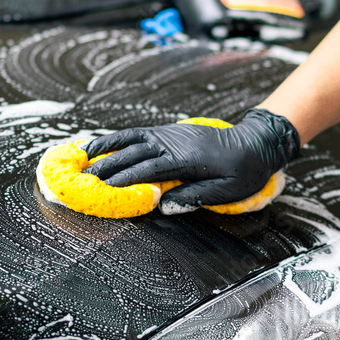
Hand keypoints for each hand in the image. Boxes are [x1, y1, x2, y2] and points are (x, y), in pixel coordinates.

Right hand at [83, 108, 299, 213]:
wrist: (256, 143)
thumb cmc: (244, 171)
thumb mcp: (227, 191)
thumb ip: (196, 197)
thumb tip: (164, 206)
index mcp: (187, 160)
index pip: (149, 169)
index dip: (125, 179)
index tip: (103, 190)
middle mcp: (174, 143)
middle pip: (134, 154)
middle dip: (107, 167)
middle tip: (84, 180)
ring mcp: (171, 134)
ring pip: (132, 139)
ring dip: (107, 148)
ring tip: (83, 157)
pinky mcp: (170, 132)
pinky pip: (139, 133)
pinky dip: (118, 138)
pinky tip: (103, 144)